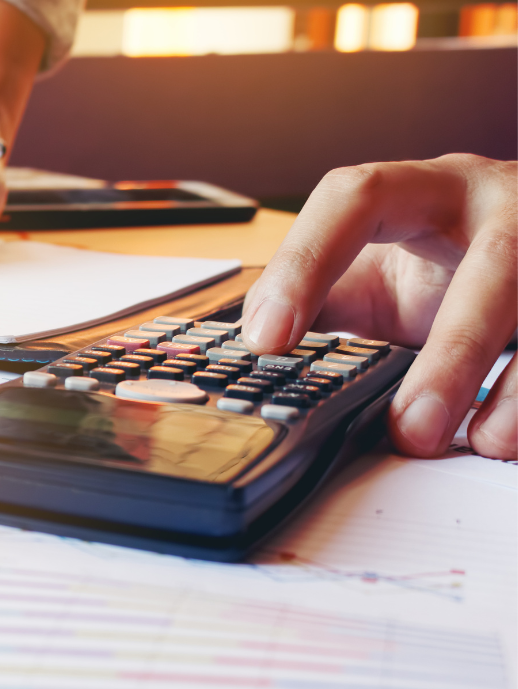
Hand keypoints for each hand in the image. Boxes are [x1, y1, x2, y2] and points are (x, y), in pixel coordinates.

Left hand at [241, 154, 516, 458]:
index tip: (266, 340)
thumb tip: (250, 353)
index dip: (306, 264)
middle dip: (453, 353)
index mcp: (423, 192)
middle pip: (493, 266)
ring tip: (478, 443)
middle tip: (409, 429)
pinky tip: (501, 438)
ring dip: (514, 386)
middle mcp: (497, 205)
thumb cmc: (444, 259)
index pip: (356, 199)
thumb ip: (322, 303)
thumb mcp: (375, 272)